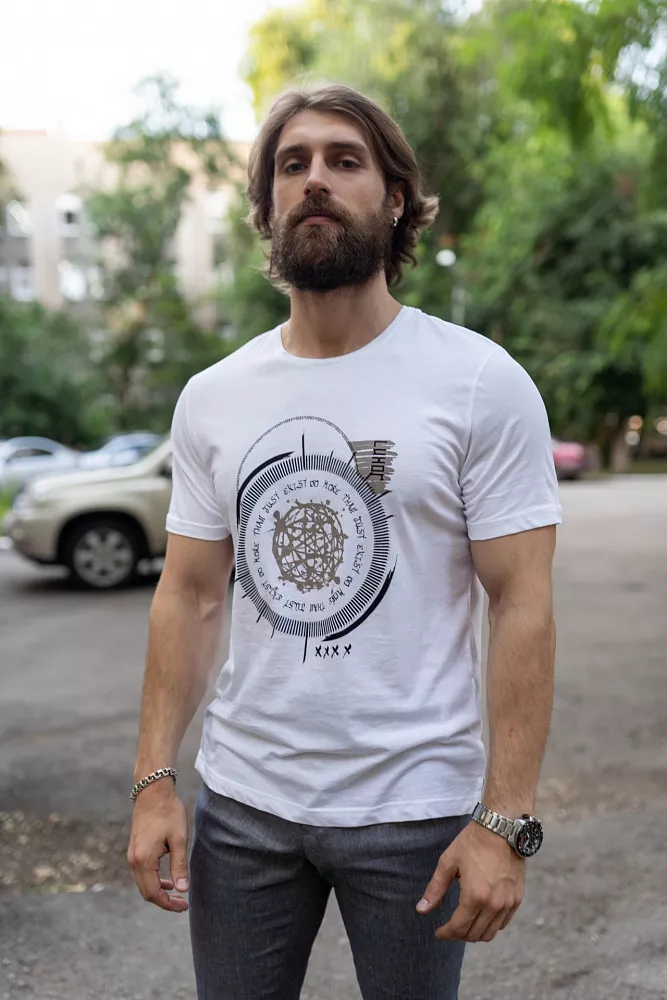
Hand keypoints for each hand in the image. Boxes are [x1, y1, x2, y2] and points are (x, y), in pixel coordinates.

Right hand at [127, 781, 189, 912]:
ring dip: (158, 891)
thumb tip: (183, 889)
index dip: (168, 904)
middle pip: (146, 891)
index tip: (184, 906)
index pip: (153, 893)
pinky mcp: (134, 849)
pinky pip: (142, 873)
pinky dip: (154, 880)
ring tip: (177, 894)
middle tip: (182, 904)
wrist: (152, 791)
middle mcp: (134, 860)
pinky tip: (167, 880)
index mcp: (144, 860)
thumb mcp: (179, 839)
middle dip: (164, 901)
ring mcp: (132, 855)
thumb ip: (180, 865)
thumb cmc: (168, 812)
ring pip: (143, 883)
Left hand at [416, 820, 524, 942]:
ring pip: (490, 933)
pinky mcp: (517, 898)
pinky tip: (481, 916)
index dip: (446, 933)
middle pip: (475, 934)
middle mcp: (493, 904)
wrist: (501, 829)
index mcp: (474, 896)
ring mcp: (508, 903)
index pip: (459, 928)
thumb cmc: (472, 843)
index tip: (439, 932)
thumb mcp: (448, 863)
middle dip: (459, 935)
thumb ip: (435, 889)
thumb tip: (421, 910)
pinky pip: (503, 923)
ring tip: (465, 924)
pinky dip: (491, 925)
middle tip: (450, 928)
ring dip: (475, 933)